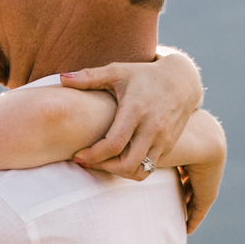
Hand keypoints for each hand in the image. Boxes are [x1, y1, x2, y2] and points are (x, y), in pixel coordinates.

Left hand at [62, 48, 202, 178]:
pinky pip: (148, 168)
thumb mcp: (118, 71)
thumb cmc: (143, 75)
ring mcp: (163, 139)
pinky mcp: (168, 146)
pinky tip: (118, 159)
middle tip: (88, 162)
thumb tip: (62, 79)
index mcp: (136, 110)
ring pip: (139, 171)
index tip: (78, 156)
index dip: (93, 155)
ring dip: (118, 172)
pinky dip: (131, 169)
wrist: (182, 81)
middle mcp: (152, 127)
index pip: (114, 144)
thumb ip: (89, 76)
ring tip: (103, 163)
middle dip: (104, 168)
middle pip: (127, 164)